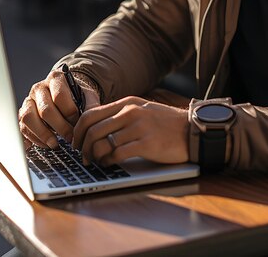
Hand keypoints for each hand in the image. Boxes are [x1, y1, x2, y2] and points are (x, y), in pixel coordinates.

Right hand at [18, 70, 99, 147]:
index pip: (60, 96)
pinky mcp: (22, 115)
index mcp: (56, 78)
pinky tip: (47, 144)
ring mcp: (28, 101)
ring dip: (43, 134)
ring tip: (56, 144)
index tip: (78, 124)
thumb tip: (93, 119)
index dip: (70, 113)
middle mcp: (39, 88)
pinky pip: (23, 128)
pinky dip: (35, 139)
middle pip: (45, 110)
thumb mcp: (87, 95)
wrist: (65, 95)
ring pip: (29, 118)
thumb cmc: (77, 96)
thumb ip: (91, 105)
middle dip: (59, 127)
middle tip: (70, 138)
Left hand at [72, 96, 188, 165]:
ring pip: (102, 143)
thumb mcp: (143, 110)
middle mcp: (131, 112)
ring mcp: (139, 128)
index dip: (78, 131)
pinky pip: (117, 154)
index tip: (76, 142)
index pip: (91, 114)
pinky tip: (110, 164)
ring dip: (95, 156)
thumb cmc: (166, 123)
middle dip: (82, 147)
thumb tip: (96, 127)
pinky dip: (108, 162)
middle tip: (83, 157)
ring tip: (97, 162)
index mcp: (128, 103)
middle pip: (93, 129)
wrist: (192, 130)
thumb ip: (122, 114)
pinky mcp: (146, 144)